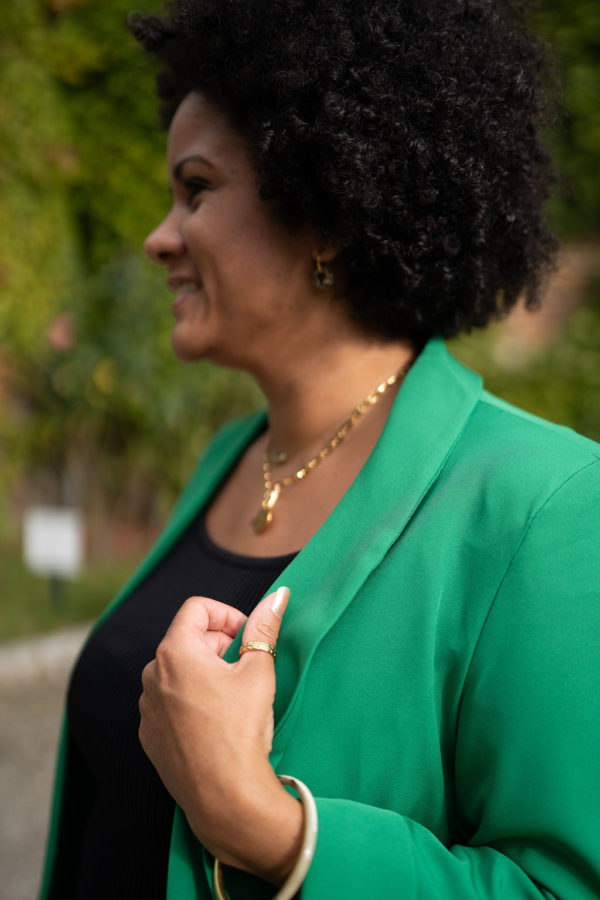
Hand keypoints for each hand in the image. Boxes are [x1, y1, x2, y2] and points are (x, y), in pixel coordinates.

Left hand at [138, 587, 303, 882]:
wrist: (224, 797)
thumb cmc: (241, 729)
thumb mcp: (259, 671)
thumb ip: (264, 627)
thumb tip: (278, 594)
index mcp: (175, 652)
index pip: (197, 608)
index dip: (227, 615)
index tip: (246, 638)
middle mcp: (151, 675)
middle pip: (187, 639)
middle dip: (218, 646)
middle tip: (245, 670)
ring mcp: (146, 707)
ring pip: (178, 671)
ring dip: (204, 673)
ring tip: (231, 699)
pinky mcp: (148, 734)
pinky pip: (168, 702)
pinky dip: (190, 701)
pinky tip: (215, 724)